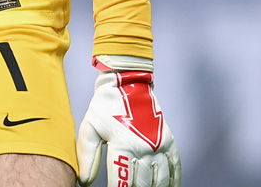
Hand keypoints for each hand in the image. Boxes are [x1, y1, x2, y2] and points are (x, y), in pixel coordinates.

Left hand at [76, 55, 180, 186]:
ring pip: (160, 179)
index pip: (121, 180)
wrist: (127, 83)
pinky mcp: (168, 141)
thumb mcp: (89, 128)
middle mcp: (143, 147)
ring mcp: (159, 145)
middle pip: (142, 183)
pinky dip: (173, 180)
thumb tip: (84, 181)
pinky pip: (176, 167)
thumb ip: (87, 156)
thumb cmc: (105, 106)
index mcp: (122, 145)